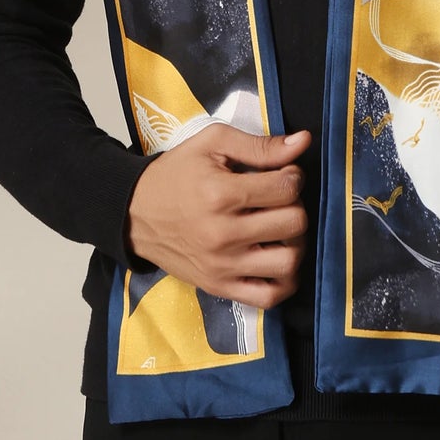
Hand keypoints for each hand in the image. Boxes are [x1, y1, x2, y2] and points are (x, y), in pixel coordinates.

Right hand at [125, 123, 310, 306]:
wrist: (135, 213)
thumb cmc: (176, 174)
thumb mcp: (212, 144)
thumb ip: (259, 145)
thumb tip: (304, 142)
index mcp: (220, 194)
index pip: (286, 187)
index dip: (293, 175)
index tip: (282, 173)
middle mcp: (223, 234)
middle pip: (293, 223)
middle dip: (294, 205)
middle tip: (279, 200)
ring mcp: (222, 266)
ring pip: (288, 262)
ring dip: (295, 242)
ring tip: (280, 229)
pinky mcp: (219, 287)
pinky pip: (269, 297)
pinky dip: (284, 281)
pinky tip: (276, 258)